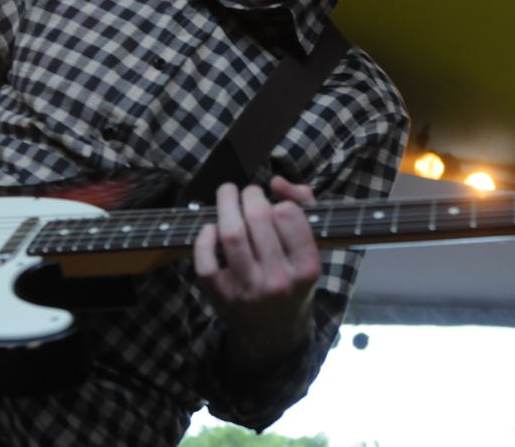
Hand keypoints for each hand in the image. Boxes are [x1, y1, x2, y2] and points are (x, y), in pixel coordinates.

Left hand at [193, 176, 321, 367]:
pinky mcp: (221, 297)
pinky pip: (205, 261)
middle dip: (250, 195)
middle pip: (258, 218)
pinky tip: (211, 229)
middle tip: (249, 192)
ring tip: (227, 193)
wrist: (274, 332)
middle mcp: (278, 281)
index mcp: (306, 269)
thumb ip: (303, 207)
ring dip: (225, 203)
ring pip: (231, 234)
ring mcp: (247, 290)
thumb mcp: (310, 249)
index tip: (275, 202)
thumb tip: (276, 182)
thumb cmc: (293, 281)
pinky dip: (204, 238)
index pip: (289, 215)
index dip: (279, 200)